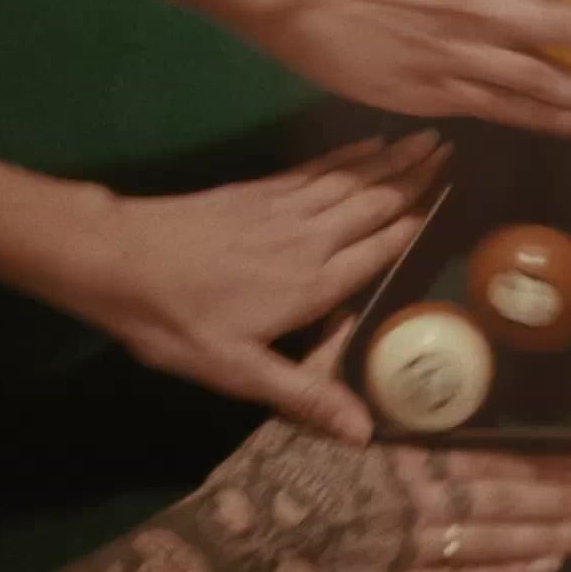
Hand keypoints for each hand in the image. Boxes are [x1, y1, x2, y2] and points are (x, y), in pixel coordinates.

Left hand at [44, 131, 452, 442]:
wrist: (117, 258)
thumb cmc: (176, 321)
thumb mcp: (237, 371)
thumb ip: (303, 395)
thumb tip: (365, 432)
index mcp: (312, 283)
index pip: (379, 249)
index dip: (417, 223)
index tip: (453, 197)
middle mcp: (309, 239)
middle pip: (373, 203)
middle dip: (415, 177)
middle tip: (452, 150)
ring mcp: (283, 208)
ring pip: (350, 180)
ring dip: (390, 158)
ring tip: (425, 138)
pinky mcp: (259, 191)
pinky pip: (317, 169)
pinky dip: (347, 155)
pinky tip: (365, 145)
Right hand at [190, 325, 570, 571]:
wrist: (217, 551)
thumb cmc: (255, 479)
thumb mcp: (291, 411)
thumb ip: (329, 363)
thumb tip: (344, 307)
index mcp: (393, 457)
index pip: (484, 463)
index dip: (539, 468)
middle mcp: (409, 504)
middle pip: (503, 506)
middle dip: (566, 507)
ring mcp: (402, 553)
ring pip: (493, 546)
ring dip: (553, 540)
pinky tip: (544, 568)